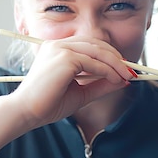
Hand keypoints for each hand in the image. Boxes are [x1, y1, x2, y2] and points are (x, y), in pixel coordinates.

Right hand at [10, 36, 134, 126]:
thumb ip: (99, 85)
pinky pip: (93, 62)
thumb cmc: (48, 104)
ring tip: (127, 77)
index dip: (110, 55)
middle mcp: (58, 44)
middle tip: (131, 72)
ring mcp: (60, 49)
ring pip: (98, 51)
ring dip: (116, 64)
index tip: (124, 69)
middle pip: (97, 44)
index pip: (90, 45)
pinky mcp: (64, 58)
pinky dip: (108, 71)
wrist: (26, 112)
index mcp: (58, 49)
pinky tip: (116, 80)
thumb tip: (122, 81)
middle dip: (117, 57)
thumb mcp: (80, 93)